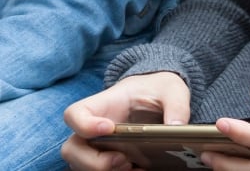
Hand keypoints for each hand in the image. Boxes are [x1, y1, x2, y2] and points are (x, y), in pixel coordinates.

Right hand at [61, 71, 189, 170]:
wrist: (160, 96)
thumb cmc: (159, 89)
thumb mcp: (173, 90)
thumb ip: (176, 105)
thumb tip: (177, 127)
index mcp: (104, 104)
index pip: (75, 114)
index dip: (83, 125)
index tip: (108, 128)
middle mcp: (94, 128)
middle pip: (72, 148)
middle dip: (91, 161)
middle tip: (122, 159)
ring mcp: (99, 146)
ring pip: (81, 165)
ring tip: (132, 167)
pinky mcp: (110, 158)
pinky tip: (139, 170)